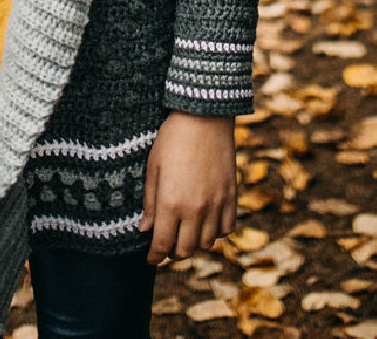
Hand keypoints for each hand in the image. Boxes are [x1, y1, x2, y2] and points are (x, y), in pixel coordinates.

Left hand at [139, 112, 236, 264]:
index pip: (162, 244)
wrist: (205, 117)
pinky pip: (227, 228)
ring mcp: (216, 204)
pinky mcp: (231, 197)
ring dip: (195, 243)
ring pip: (207, 243)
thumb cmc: (173, 139)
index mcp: (171, 203)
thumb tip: (145, 230)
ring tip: (186, 232)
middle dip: (173, 252)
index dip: (155, 256)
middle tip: (167, 245)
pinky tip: (207, 223)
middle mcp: (195, 209)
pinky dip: (217, 232)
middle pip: (185, 249)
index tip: (150, 259)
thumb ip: (150, 202)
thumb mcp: (153, 167)